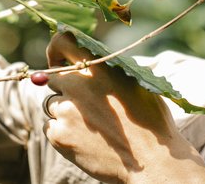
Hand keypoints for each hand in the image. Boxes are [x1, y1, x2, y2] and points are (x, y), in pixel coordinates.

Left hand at [43, 32, 204, 183]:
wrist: (153, 162)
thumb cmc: (150, 123)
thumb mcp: (135, 83)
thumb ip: (107, 70)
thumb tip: (86, 62)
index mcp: (99, 67)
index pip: (63, 42)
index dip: (55, 51)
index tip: (56, 61)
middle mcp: (78, 85)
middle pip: (53, 79)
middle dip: (64, 90)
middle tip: (83, 106)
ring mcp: (66, 110)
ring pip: (53, 105)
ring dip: (66, 114)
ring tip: (93, 128)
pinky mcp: (59, 135)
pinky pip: (51, 128)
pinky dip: (64, 135)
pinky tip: (87, 142)